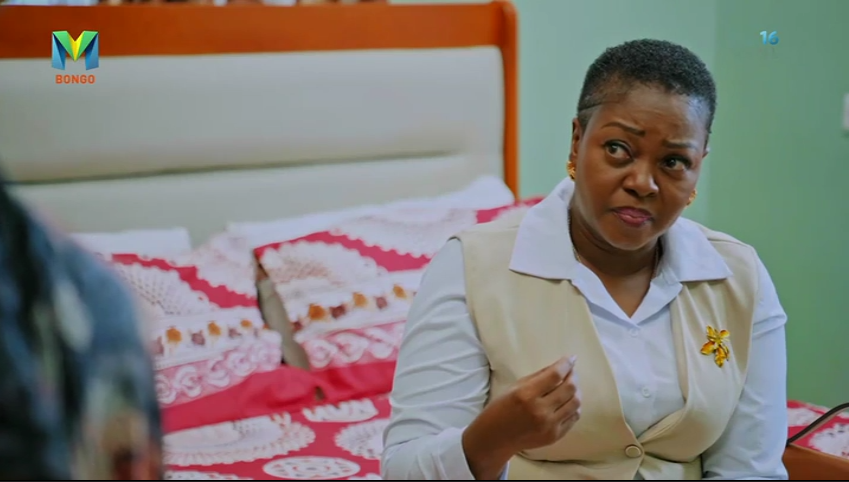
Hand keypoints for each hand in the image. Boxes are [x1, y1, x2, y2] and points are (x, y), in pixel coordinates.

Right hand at [462, 356, 580, 478]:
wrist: (496, 438)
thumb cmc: (502, 408)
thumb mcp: (515, 386)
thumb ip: (539, 376)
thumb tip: (561, 365)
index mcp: (527, 395)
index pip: (555, 375)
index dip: (566, 364)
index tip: (570, 358)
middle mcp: (540, 411)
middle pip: (569, 388)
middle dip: (573, 376)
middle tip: (570, 372)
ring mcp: (549, 426)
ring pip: (576, 403)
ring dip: (576, 391)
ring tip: (570, 386)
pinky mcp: (555, 436)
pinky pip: (573, 418)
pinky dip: (573, 407)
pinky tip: (567, 402)